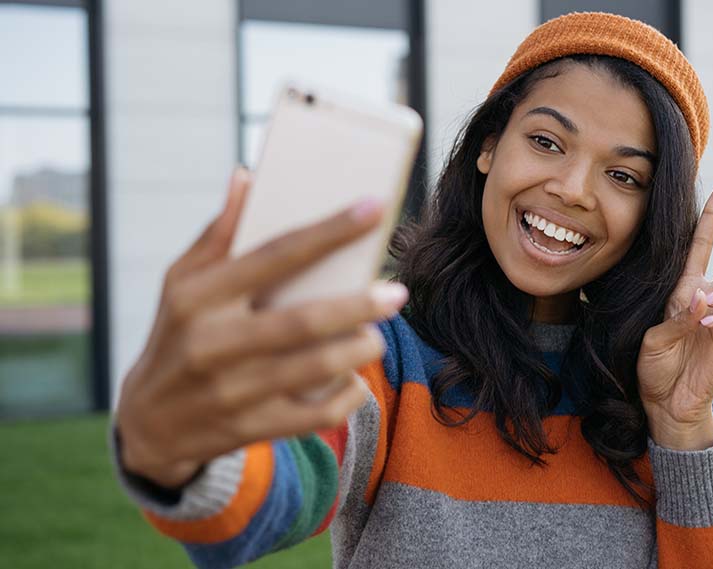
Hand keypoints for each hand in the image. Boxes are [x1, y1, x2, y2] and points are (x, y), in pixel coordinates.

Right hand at [115, 168, 407, 487]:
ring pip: (315, 369)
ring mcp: (231, 390)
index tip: (375, 208)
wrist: (149, 423)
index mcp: (200, 295)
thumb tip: (247, 176)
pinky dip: (347, 395)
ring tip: (378, 335)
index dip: (330, 231)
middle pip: (303, 321)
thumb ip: (218, 233)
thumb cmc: (178, 334)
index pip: (276, 254)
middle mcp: (213, 342)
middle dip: (358, 306)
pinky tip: (358, 379)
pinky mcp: (249, 428)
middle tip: (396, 294)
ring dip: (359, 350)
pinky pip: (315, 415)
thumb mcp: (182, 281)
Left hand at [637, 185, 712, 449]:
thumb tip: (705, 296)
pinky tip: (707, 323)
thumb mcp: (654, 337)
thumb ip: (678, 316)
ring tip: (707, 306)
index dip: (711, 217)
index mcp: (685, 288)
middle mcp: (711, 294)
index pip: (701, 245)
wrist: (667, 400)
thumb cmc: (655, 366)